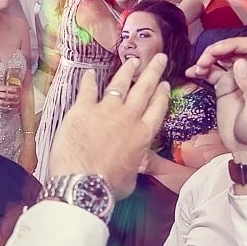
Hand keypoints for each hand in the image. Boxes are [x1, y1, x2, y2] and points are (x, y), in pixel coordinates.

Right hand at [0, 83, 19, 110]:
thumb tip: (6, 86)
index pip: (5, 88)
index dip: (11, 88)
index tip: (16, 88)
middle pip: (5, 95)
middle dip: (11, 96)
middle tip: (17, 96)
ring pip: (3, 101)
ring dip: (9, 102)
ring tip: (14, 102)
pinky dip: (4, 107)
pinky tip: (8, 107)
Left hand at [49, 54, 170, 196]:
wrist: (82, 184)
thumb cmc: (109, 187)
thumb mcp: (132, 177)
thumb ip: (135, 163)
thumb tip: (134, 163)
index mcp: (143, 135)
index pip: (158, 108)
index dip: (162, 93)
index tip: (164, 84)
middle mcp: (129, 117)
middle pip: (144, 89)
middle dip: (153, 71)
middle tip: (159, 58)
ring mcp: (106, 110)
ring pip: (120, 83)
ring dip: (127, 70)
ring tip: (132, 61)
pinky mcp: (83, 109)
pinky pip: (88, 89)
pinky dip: (90, 80)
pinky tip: (91, 72)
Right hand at [186, 37, 246, 164]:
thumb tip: (240, 63)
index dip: (232, 44)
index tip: (214, 51)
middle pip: (234, 48)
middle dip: (216, 51)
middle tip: (203, 61)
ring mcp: (238, 77)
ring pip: (222, 57)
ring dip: (208, 59)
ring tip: (198, 68)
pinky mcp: (225, 85)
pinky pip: (212, 71)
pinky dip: (201, 70)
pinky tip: (192, 73)